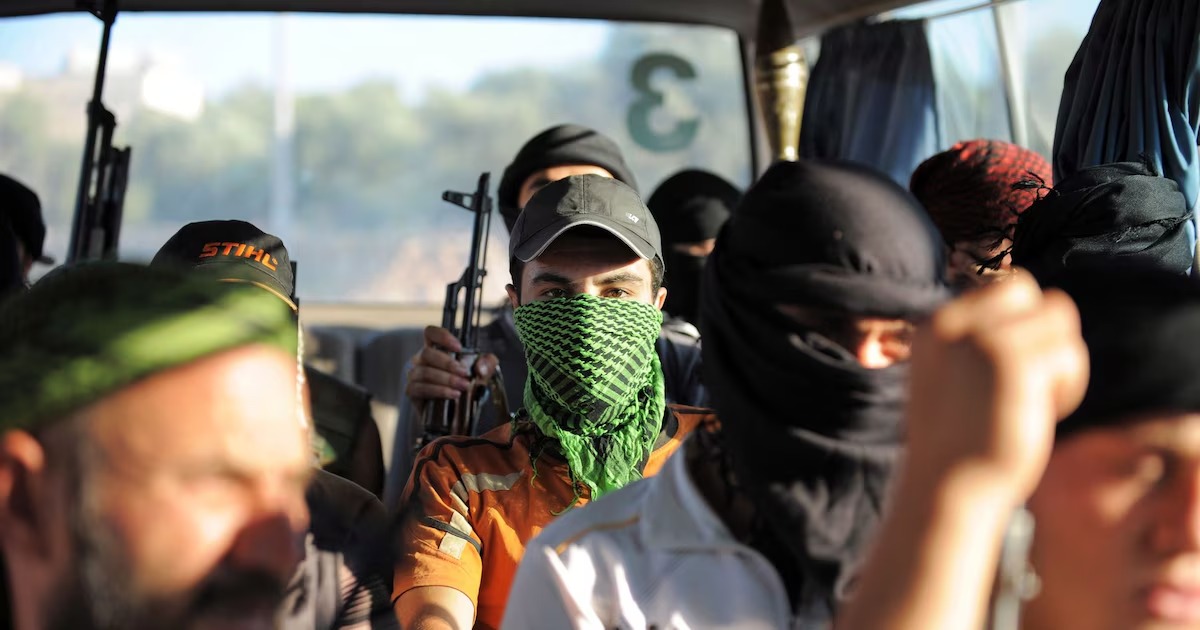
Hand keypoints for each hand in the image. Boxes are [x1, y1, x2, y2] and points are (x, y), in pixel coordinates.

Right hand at [405, 326, 499, 414]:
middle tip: (464, 373)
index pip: (430, 333)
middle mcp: (422, 360)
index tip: (458, 347)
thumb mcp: (482, 374)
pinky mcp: (411, 392)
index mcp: (436, 350)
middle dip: (447, 363)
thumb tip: (480, 367)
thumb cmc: (465, 389)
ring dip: (445, 379)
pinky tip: (452, 394)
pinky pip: (420, 388)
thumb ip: (488, 364)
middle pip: (427, 353)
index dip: (442, 336)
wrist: (456, 416)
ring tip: (462, 387)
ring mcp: (414, 376)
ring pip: (424, 372)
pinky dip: (438, 390)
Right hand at [905, 270, 1088, 504]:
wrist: (947, 491)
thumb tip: (1046, 304)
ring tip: (1037, 399)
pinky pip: (1068, 353)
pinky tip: (1044, 414)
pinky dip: (1067, 386)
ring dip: (1059, 359)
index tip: (1008, 373)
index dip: (1020, 325)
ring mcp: (983, 340)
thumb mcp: (957, 377)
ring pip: (1057, 317)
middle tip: (1030, 380)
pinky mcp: (1014, 364)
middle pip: (1028, 289)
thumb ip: (982, 339)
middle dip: (1042, 331)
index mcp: (934, 326)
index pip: (1000, 289)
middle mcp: (953, 324)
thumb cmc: (958, 444)